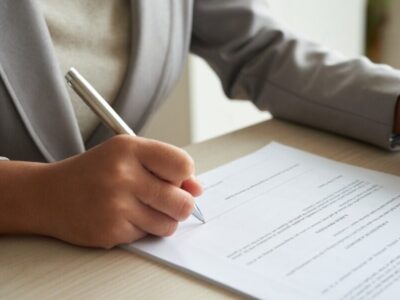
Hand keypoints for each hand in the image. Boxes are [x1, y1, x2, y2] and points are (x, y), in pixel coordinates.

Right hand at [10, 135, 201, 247]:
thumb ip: (166, 167)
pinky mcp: (110, 231)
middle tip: (164, 200)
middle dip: (180, 204)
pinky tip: (122, 217)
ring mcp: (116, 205)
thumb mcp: (128, 155)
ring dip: (162, 220)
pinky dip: (141, 229)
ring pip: (169, 224)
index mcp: (130, 149)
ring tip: (141, 208)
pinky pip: (147, 236)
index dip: (184, 176)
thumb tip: (197, 189)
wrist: (49, 194)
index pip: (183, 165)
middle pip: (183, 201)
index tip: (174, 179)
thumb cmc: (94, 172)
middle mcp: (123, 175)